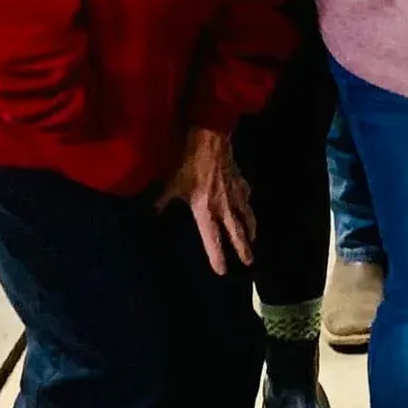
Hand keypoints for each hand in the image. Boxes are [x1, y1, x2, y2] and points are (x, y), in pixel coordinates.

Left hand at [158, 127, 254, 274]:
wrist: (210, 137)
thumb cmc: (188, 161)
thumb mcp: (171, 183)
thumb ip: (163, 200)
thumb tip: (153, 211)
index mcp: (205, 210)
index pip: (212, 239)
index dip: (217, 256)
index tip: (223, 270)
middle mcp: (223, 206)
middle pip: (236, 232)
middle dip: (243, 248)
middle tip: (250, 261)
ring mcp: (235, 193)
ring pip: (246, 215)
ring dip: (250, 229)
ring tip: (253, 238)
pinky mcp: (240, 180)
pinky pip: (246, 196)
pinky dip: (247, 204)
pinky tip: (247, 204)